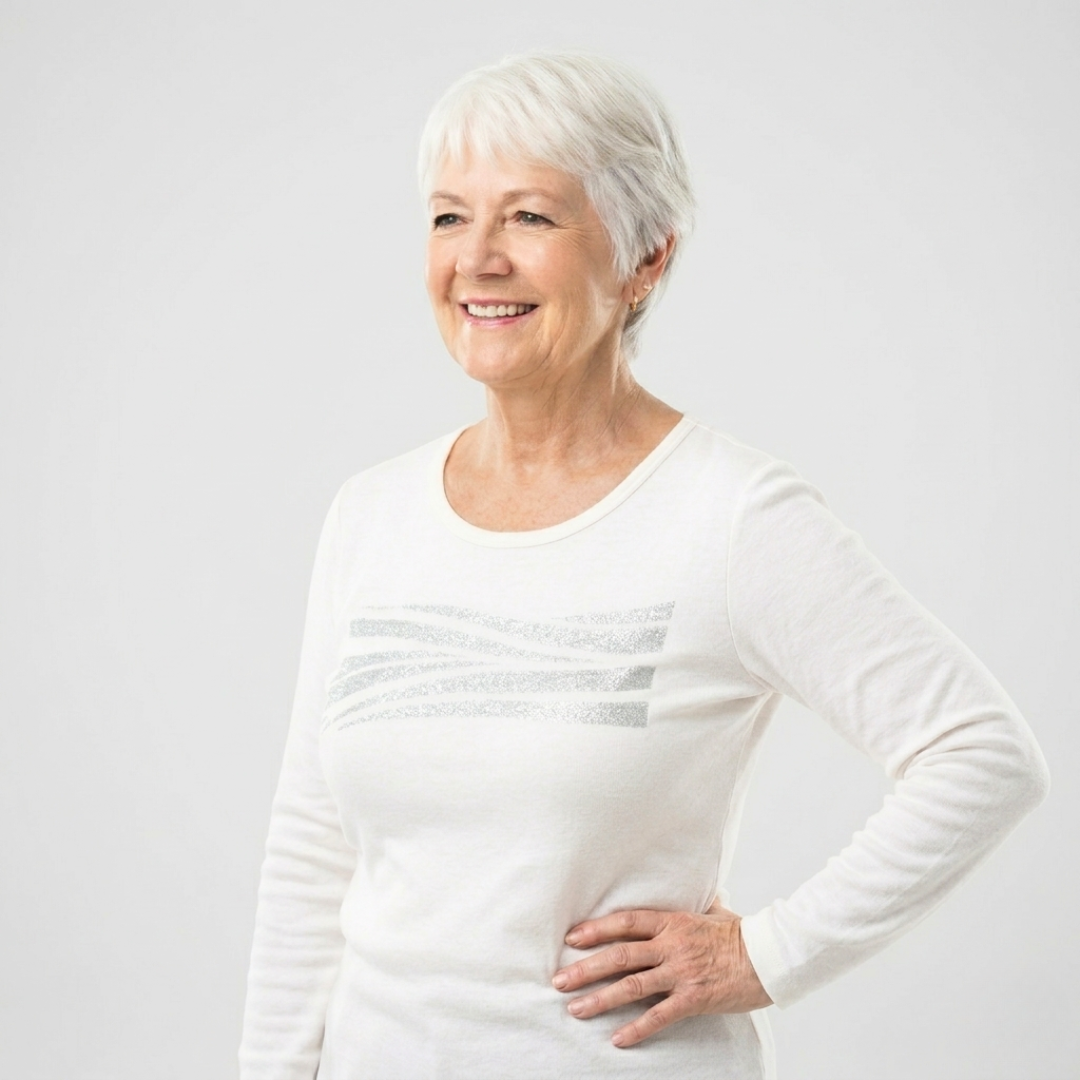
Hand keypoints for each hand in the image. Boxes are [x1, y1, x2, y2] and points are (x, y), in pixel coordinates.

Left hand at [551, 897, 771, 1047]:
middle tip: (559, 980)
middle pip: (619, 955)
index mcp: (671, 921)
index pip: (625, 922)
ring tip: (576, 1008)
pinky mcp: (694, 998)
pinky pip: (659, 1015)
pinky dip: (637, 1029)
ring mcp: (681, 972)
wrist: (770, 955)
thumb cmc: (741, 932)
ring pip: (631, 985)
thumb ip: (698, 904)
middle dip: (585, 968)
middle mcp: (671, 945)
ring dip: (600, 998)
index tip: (571, 938)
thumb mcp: (715, 911)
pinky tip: (617, 1039)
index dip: (596, 929)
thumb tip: (703, 892)